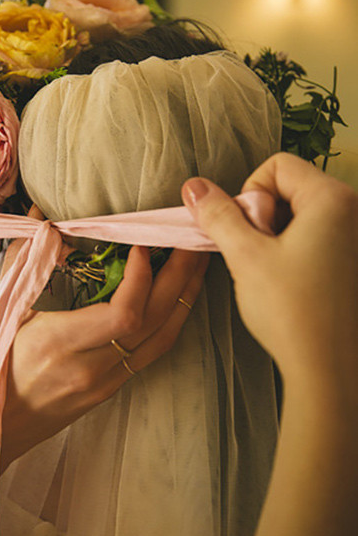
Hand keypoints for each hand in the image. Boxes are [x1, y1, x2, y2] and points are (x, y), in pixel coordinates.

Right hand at [0, 206, 208, 468]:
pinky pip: (154, 351)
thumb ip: (25, 261)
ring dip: (185, 296)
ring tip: (198, 261)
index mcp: (59, 344)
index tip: (141, 245)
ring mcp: (106, 382)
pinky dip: (172, 319)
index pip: (121, 314)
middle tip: (192, 238)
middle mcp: (91, 367)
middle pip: (154, 321)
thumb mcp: (2, 311)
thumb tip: (40, 215)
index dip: (140, 278)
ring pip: (163, 338)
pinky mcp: (113, 388)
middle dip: (180, 276)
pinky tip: (180, 296)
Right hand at [182, 152, 357, 398]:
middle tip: (259, 255)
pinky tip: (289, 285)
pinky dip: (295, 251)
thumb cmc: (292, 311)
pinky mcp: (352, 262)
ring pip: (301, 215)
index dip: (250, 193)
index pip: (278, 165)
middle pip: (291, 187)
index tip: (249, 231)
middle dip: (264, 216)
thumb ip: (218, 215)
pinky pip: (317, 237)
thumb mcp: (245, 256)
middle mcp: (354, 212)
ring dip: (276, 236)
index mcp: (333, 200)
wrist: (329, 370)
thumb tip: (194, 186)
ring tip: (273, 274)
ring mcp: (356, 238)